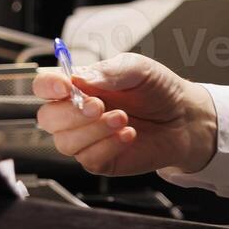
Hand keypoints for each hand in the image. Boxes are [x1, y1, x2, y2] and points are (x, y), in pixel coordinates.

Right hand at [32, 52, 217, 176]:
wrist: (184, 117)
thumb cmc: (158, 89)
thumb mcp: (138, 68)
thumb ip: (109, 72)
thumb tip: (81, 79)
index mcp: (79, 85)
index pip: (45, 86)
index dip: (48, 87)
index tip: (65, 87)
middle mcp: (77, 112)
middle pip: (47, 118)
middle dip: (71, 113)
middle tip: (100, 105)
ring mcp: (86, 138)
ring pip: (65, 142)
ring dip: (93, 131)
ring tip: (123, 119)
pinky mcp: (100, 160)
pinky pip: (88, 159)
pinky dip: (109, 146)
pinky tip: (129, 134)